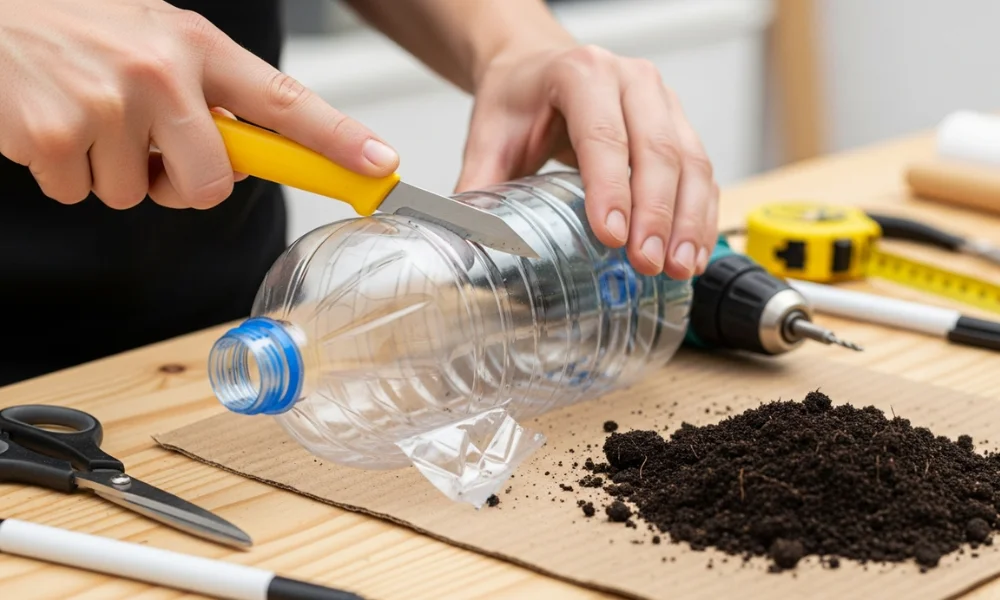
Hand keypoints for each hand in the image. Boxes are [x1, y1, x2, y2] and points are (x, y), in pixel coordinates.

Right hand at [0, 0, 398, 209]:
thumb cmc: (80, 25)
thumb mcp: (158, 37)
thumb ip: (212, 91)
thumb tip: (256, 151)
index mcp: (195, 44)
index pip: (286, 101)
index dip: (338, 140)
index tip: (378, 167)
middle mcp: (158, 73)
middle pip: (211, 185)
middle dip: (181, 184)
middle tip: (149, 148)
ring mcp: (104, 105)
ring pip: (135, 195)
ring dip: (112, 171)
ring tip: (86, 113)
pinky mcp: (50, 136)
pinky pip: (80, 193)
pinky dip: (65, 172)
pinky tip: (51, 122)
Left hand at [456, 44, 718, 279]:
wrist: (539, 67)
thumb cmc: (519, 99)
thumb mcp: (489, 136)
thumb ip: (477, 186)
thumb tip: (463, 241)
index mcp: (581, 74)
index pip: (603, 135)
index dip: (611, 188)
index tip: (612, 237)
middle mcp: (632, 80)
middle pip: (656, 149)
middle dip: (655, 214)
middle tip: (646, 262)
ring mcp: (663, 102)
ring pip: (690, 161)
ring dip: (688, 220)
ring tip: (677, 268)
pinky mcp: (679, 126)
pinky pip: (701, 171)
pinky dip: (700, 215)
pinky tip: (692, 253)